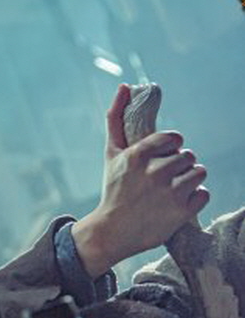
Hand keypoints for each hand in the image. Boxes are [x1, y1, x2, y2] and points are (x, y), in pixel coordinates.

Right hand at [72, 84, 208, 277]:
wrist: (111, 232)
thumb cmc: (113, 189)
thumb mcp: (111, 154)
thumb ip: (116, 117)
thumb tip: (124, 85)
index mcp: (138, 155)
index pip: (175, 138)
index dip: (171, 148)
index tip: (161, 159)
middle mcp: (154, 172)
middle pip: (189, 156)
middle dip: (179, 167)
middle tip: (163, 180)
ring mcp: (169, 193)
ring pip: (200, 172)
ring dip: (190, 180)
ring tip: (172, 191)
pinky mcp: (181, 212)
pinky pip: (204, 194)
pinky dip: (194, 199)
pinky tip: (177, 204)